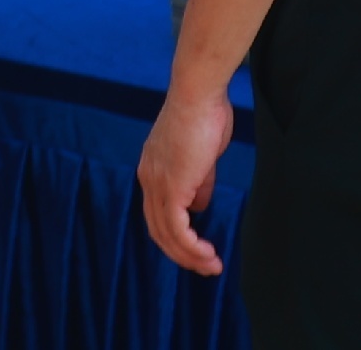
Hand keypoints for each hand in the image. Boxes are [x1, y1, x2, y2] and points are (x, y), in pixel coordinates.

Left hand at [136, 79, 235, 274]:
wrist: (198, 93)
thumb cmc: (205, 114)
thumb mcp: (202, 155)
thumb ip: (199, 181)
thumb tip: (199, 207)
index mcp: (152, 169)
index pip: (158, 214)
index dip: (177, 235)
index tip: (198, 248)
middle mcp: (148, 179)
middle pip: (158, 230)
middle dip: (182, 254)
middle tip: (206, 267)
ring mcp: (157, 183)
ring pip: (167, 234)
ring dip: (190, 256)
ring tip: (212, 266)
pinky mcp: (171, 187)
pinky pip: (177, 228)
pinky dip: (191, 246)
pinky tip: (207, 253)